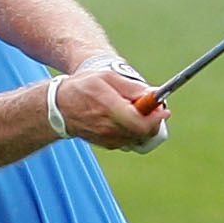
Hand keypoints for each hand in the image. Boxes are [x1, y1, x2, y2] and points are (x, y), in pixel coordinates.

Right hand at [56, 57, 170, 153]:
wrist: (60, 107)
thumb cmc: (84, 87)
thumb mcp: (107, 78)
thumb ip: (132, 87)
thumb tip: (155, 94)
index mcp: (108, 108)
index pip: (140, 122)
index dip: (156, 117)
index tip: (164, 109)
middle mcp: (108, 127)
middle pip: (143, 132)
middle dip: (154, 121)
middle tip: (156, 109)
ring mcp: (107, 138)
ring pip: (138, 137)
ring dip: (144, 126)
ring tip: (138, 111)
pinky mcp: (107, 144)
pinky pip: (129, 140)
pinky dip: (134, 131)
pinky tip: (127, 119)